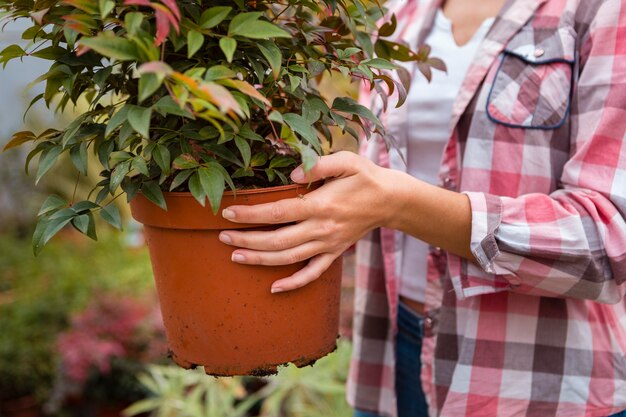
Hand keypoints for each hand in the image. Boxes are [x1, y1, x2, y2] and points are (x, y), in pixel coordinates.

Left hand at [218, 151, 397, 292]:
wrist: (390, 200)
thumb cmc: (365, 177)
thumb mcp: (346, 161)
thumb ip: (318, 165)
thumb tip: (292, 174)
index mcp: (321, 205)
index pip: (278, 212)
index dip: (251, 214)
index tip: (228, 212)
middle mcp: (321, 229)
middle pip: (277, 240)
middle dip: (247, 239)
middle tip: (222, 237)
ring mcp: (327, 244)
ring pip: (289, 259)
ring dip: (260, 260)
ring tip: (235, 256)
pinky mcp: (334, 253)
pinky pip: (313, 274)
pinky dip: (294, 284)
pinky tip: (274, 289)